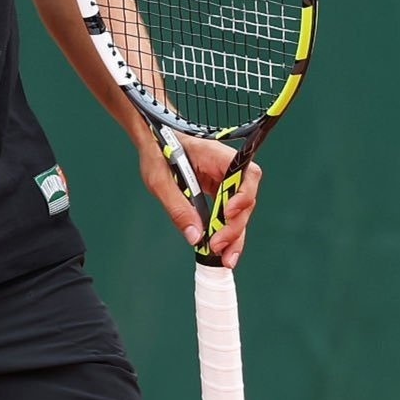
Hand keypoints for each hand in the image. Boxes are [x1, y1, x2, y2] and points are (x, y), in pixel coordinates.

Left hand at [135, 132, 260, 268]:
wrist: (153, 141)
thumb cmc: (157, 152)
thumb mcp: (159, 181)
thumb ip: (178, 208)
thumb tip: (195, 238)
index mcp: (216, 155)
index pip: (246, 174)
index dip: (243, 196)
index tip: (227, 214)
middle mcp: (227, 168)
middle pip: (245, 199)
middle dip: (236, 227)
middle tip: (221, 249)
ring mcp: (224, 180)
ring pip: (239, 211)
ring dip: (234, 235)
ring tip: (225, 258)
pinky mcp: (218, 192)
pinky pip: (227, 214)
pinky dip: (225, 232)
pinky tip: (222, 251)